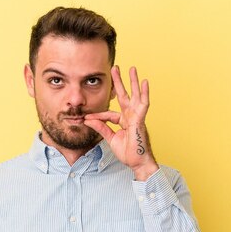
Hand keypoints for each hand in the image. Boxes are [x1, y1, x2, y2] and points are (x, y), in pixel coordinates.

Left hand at [84, 66, 158, 180]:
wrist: (138, 163)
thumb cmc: (129, 153)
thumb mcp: (111, 139)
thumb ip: (101, 128)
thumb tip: (89, 120)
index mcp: (124, 122)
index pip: (109, 114)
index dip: (97, 115)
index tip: (86, 117)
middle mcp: (131, 116)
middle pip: (124, 96)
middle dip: (119, 82)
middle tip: (115, 68)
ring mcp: (137, 117)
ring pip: (135, 95)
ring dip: (133, 82)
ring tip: (131, 68)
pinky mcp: (140, 120)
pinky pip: (143, 104)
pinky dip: (144, 93)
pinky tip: (145, 82)